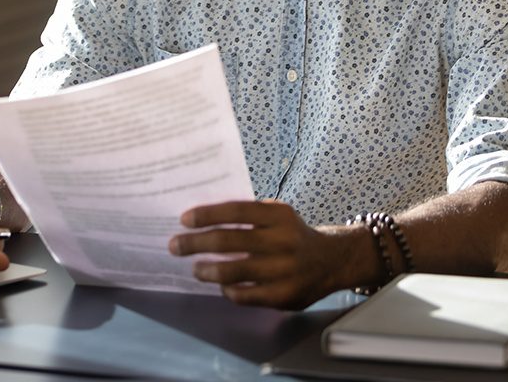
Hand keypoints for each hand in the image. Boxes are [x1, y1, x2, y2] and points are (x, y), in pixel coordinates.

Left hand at [167, 199, 344, 309]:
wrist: (331, 260)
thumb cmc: (291, 234)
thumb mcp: (276, 215)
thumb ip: (247, 216)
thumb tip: (200, 220)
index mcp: (279, 215)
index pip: (236, 211)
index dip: (207, 215)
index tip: (184, 220)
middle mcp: (283, 241)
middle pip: (229, 241)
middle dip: (196, 243)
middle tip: (175, 245)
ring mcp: (285, 270)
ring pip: (234, 272)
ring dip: (207, 270)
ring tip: (195, 269)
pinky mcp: (285, 296)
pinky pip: (246, 295)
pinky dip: (228, 290)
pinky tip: (221, 285)